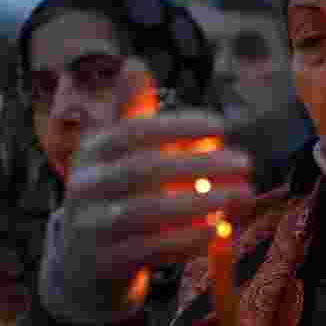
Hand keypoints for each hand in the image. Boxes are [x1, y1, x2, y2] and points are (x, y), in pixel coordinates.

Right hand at [57, 111, 254, 318]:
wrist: (81, 263)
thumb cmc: (110, 195)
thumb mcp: (112, 154)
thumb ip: (129, 114)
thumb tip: (135, 62)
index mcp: (91, 152)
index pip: (133, 132)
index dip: (178, 126)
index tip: (221, 126)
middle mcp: (83, 185)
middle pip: (144, 170)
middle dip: (200, 164)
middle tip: (245, 162)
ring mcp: (91, 226)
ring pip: (147, 212)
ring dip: (200, 203)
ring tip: (240, 195)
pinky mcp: (105, 263)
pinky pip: (151, 250)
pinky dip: (187, 240)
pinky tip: (219, 230)